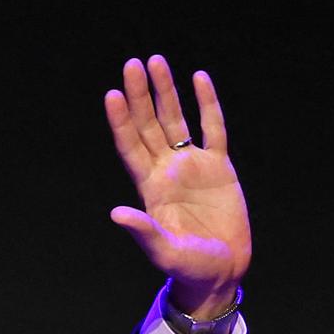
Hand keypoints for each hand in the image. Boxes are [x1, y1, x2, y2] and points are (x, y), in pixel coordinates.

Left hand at [103, 55, 252, 317]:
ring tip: (156, 61)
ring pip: (176, 120)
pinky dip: (207, 104)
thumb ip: (143, 231)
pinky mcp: (219, 168)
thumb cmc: (188, 268)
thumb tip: (117, 213)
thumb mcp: (164, 251)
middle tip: (132, 64)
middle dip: (140, 95)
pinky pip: (213, 128)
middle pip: (149, 125)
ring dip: (166, 92)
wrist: (220, 272)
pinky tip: (199, 79)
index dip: (121, 121)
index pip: (130, 146)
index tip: (112, 94)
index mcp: (149, 188)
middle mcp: (166, 171)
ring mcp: (192, 167)